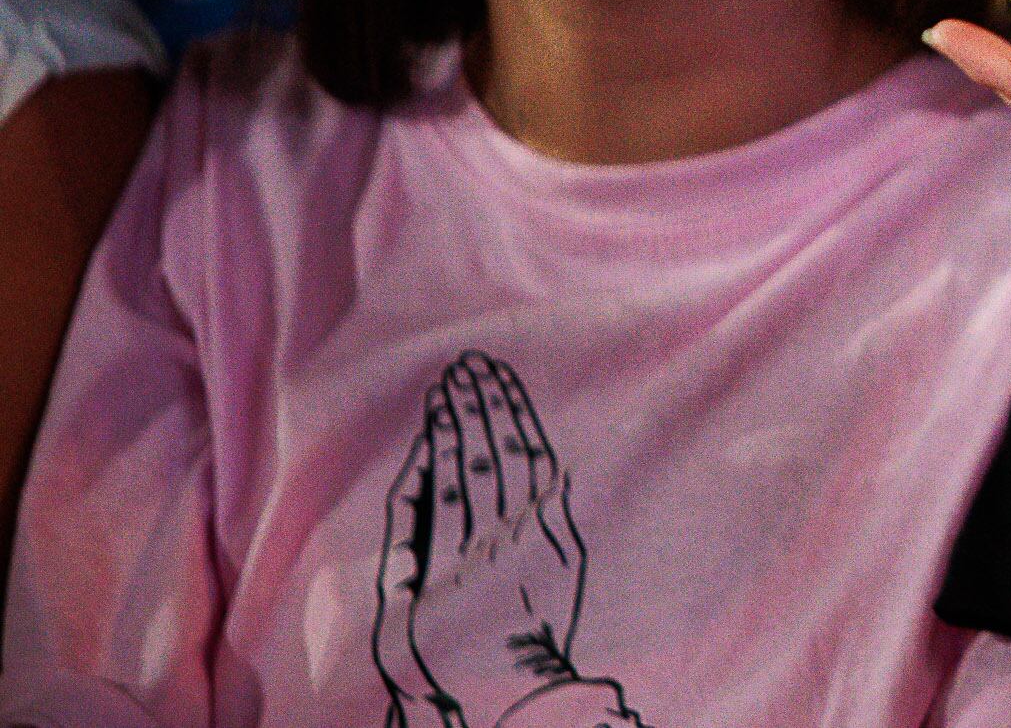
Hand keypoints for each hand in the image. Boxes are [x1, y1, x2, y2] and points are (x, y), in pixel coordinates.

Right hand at [373, 352, 588, 727]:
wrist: (513, 687)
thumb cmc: (443, 646)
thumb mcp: (404, 600)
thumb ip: (409, 535)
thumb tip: (419, 472)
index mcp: (450, 554)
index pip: (449, 476)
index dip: (447, 430)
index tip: (443, 388)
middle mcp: (497, 541)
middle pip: (485, 461)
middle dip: (477, 410)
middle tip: (469, 365)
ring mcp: (537, 540)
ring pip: (518, 465)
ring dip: (505, 416)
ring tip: (493, 376)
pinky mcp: (565, 544)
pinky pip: (549, 485)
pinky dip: (534, 446)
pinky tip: (523, 419)